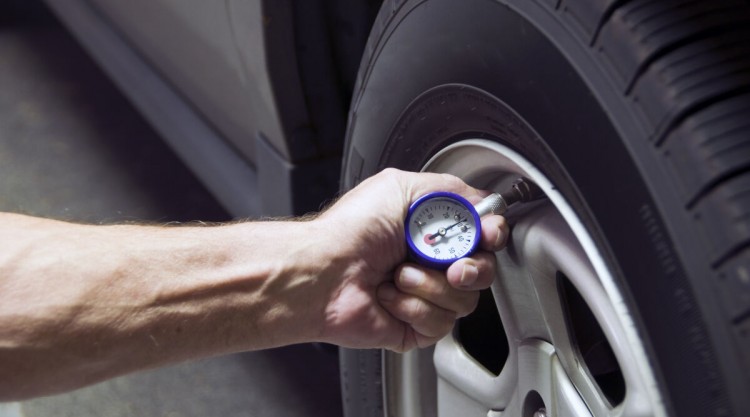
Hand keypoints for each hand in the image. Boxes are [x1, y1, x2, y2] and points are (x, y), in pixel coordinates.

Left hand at [313, 168, 508, 351]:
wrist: (323, 272)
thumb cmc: (350, 231)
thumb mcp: (401, 187)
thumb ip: (450, 190)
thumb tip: (482, 203)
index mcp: (429, 229)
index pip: (482, 235)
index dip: (491, 235)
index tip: (487, 235)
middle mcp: (429, 262)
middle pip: (483, 270)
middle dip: (471, 267)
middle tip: (451, 265)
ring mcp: (423, 295)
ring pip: (465, 299)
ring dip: (431, 285)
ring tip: (398, 274)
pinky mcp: (415, 327)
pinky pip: (441, 323)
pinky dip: (415, 307)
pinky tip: (390, 296)